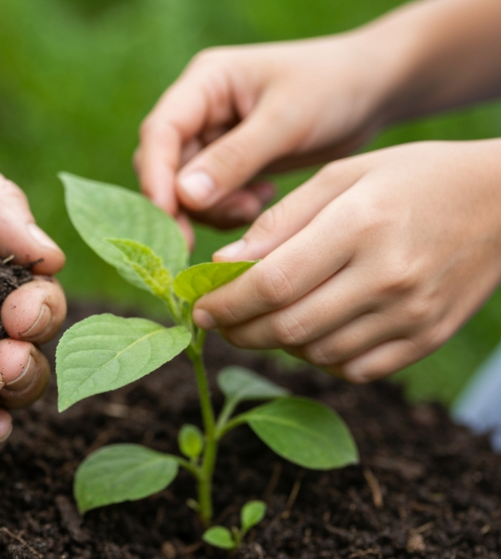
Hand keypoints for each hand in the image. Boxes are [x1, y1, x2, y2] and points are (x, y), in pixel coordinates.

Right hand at [135, 32, 404, 243]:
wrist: (374, 90)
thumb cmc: (335, 88)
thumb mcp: (287, 120)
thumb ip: (235, 158)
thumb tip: (183, 198)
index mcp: (205, 83)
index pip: (160, 132)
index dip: (156, 176)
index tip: (170, 216)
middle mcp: (199, 109)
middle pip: (165, 165)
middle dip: (185, 203)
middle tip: (208, 236)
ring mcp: (212, 137)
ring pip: (184, 188)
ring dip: (213, 209)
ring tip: (257, 206)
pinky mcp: (229, 163)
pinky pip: (210, 197)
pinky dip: (230, 209)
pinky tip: (264, 198)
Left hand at [191, 140, 500, 382]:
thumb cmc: (411, 178)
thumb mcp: (342, 175)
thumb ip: (280, 221)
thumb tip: (223, 266)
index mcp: (360, 225)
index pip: (272, 283)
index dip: (225, 303)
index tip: (197, 306)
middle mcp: (388, 277)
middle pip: (289, 327)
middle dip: (239, 331)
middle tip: (216, 322)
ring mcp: (412, 315)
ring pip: (317, 354)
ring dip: (275, 345)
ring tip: (258, 322)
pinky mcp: (427, 339)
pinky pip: (354, 369)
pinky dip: (318, 359)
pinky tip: (306, 335)